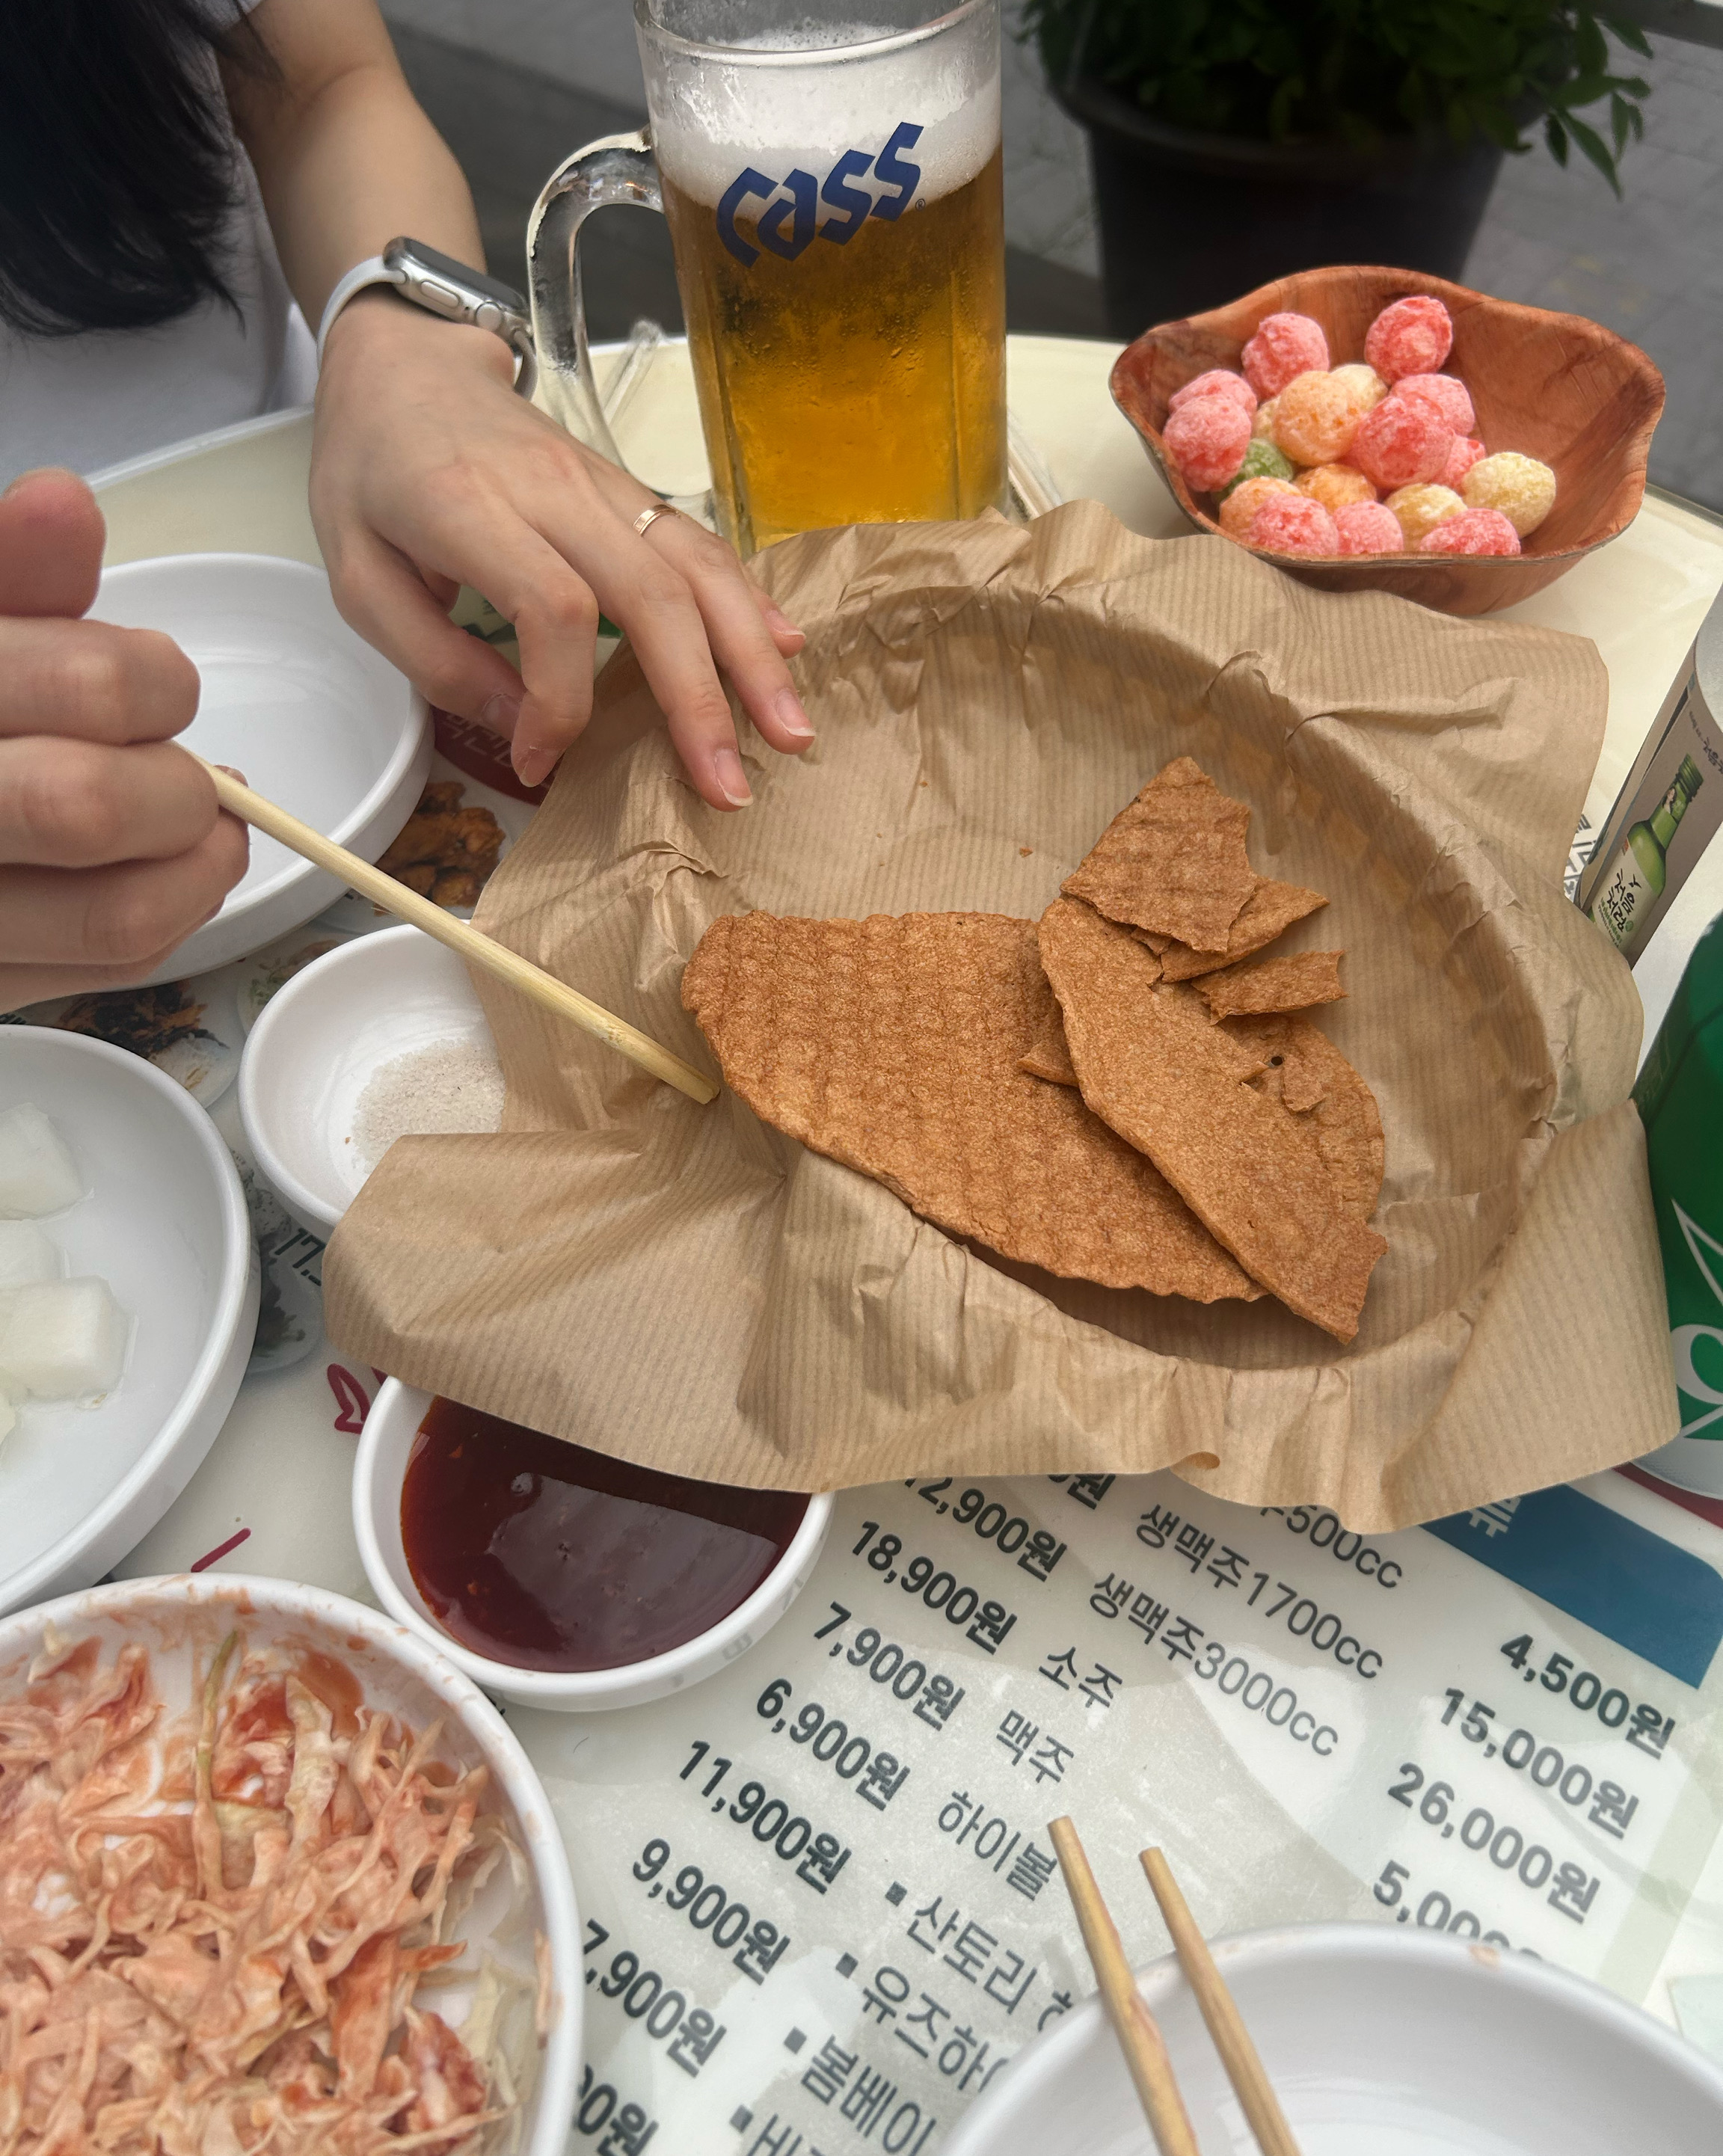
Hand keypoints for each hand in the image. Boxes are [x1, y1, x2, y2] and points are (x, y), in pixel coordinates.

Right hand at [0, 471, 247, 1012]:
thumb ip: (14, 574)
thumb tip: (64, 502)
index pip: (89, 688)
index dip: (151, 680)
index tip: (151, 679)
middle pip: (91, 806)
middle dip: (174, 780)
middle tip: (180, 765)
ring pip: (121, 914)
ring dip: (196, 861)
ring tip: (199, 820)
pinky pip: (118, 967)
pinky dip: (170, 911)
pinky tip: (161, 868)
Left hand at [309, 293, 811, 803]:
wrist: (407, 366)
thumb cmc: (374, 474)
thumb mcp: (357, 574)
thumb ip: (430, 659)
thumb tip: (516, 727)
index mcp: (470, 507)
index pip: (552, 608)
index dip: (558, 700)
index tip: (538, 759)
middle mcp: (554, 491)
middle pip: (653, 595)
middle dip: (700, 699)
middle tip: (728, 787)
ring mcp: (604, 487)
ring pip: (697, 569)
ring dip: (751, 655)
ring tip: (790, 731)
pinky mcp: (631, 493)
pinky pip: (702, 546)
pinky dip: (750, 600)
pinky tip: (786, 648)